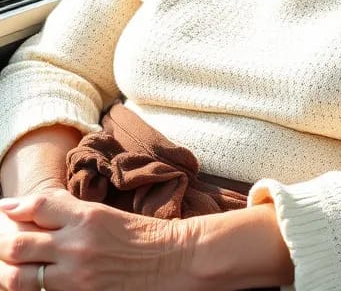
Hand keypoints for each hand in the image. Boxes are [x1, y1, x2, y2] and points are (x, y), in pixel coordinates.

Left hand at [0, 189, 195, 290]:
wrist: (173, 261)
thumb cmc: (143, 236)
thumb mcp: (107, 215)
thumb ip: (71, 212)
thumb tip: (33, 208)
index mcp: (88, 217)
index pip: (38, 207)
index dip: (14, 208)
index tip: (3, 208)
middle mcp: (76, 245)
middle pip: (17, 243)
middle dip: (2, 244)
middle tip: (1, 243)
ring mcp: (74, 276)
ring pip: (18, 277)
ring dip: (6, 272)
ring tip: (5, 268)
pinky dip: (28, 290)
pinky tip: (29, 285)